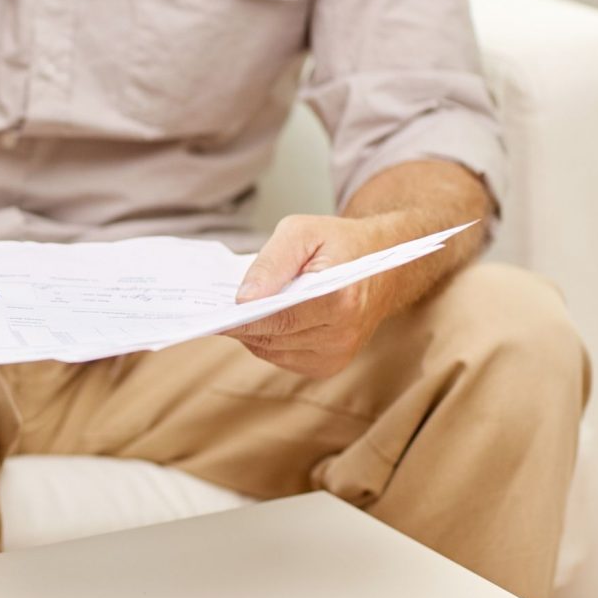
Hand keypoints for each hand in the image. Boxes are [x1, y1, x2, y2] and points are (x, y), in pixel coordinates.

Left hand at [224, 214, 399, 378]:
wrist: (383, 267)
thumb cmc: (339, 243)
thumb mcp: (303, 232)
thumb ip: (271, 262)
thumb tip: (243, 298)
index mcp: (341, 299)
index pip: (278, 316)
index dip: (243, 315)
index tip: (214, 310)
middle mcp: (342, 334)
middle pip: (271, 336)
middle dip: (242, 322)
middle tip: (216, 307)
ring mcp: (336, 354)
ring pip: (271, 350)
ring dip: (252, 332)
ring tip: (242, 308)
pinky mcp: (328, 366)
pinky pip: (281, 357)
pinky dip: (267, 340)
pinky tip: (266, 319)